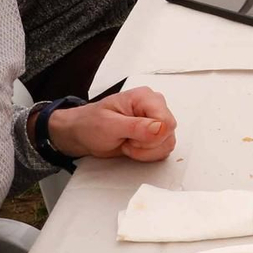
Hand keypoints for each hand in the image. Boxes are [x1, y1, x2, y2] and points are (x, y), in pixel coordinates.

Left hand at [47, 88, 176, 161]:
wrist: (83, 133)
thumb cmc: (91, 124)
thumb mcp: (109, 125)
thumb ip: (137, 127)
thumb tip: (161, 128)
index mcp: (145, 97)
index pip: (166, 121)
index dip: (151, 137)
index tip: (131, 138)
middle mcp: (154, 107)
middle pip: (168, 134)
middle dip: (146, 146)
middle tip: (126, 140)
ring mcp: (156, 121)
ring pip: (167, 144)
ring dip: (146, 152)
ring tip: (128, 143)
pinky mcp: (155, 134)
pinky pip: (162, 150)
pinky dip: (147, 155)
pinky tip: (132, 147)